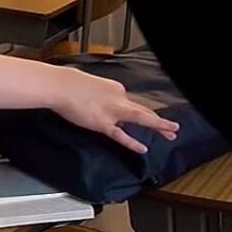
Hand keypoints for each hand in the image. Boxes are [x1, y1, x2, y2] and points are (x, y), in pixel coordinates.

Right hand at [44, 65, 180, 153]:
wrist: (59, 85)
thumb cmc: (67, 83)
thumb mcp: (89, 84)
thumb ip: (98, 94)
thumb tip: (96, 101)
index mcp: (115, 89)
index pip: (130, 102)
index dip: (139, 111)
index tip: (143, 117)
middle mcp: (118, 98)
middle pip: (143, 111)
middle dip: (159, 120)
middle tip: (172, 128)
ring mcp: (112, 111)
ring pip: (141, 119)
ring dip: (159, 126)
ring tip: (171, 133)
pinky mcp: (102, 123)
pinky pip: (120, 135)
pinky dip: (133, 142)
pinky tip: (143, 148)